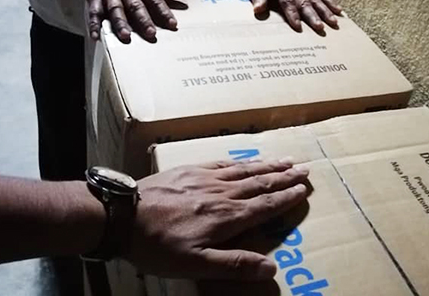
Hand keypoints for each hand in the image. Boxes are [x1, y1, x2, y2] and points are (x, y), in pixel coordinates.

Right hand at [81, 0, 185, 43]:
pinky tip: (96, 36)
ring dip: (120, 23)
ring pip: (115, 10)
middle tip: (151, 34)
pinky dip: (94, 24)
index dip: (165, 12)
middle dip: (143, 20)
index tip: (173, 24)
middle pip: (136, 6)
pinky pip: (94, 12)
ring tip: (126, 36)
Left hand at [124, 159, 309, 279]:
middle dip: (284, 177)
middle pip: (259, 183)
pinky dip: (241, 161)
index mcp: (226, 217)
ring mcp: (206, 178)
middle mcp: (222, 193)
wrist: (123, 216)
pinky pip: (223, 162)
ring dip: (267, 165)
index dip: (286, 198)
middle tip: (305, 169)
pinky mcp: (190, 169)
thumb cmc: (158, 245)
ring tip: (286, 160)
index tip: (304, 189)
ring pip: (244, 170)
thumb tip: (271, 268)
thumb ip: (234, 265)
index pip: (264, 205)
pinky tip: (247, 159)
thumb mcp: (195, 265)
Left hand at [247, 0, 341, 31]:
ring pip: (316, 0)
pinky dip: (330, 2)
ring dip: (326, 11)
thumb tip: (258, 10)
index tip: (298, 27)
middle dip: (313, 16)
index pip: (287, 2)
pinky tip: (339, 11)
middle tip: (320, 28)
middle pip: (305, 3)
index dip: (293, 14)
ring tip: (334, 22)